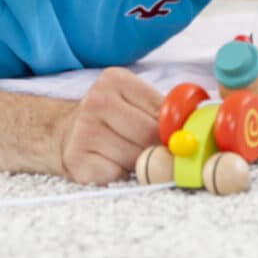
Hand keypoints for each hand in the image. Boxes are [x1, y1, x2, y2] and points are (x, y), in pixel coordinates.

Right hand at [57, 67, 162, 184]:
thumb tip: (196, 127)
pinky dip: (122, 177)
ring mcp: (83, 132)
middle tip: (153, 151)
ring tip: (128, 156)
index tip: (173, 138)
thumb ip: (164, 110)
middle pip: (149, 135)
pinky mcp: (77, 161)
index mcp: (115, 80)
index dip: (172, 130)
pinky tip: (112, 166)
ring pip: (135, 159)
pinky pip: (118, 177)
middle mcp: (96, 102)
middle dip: (157, 148)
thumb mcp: (133, 101)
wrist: (62, 133)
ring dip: (140, 165)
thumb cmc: (110, 119)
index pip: (162, 111)